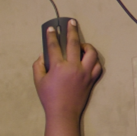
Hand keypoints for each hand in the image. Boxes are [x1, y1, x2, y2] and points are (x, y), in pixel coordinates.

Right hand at [33, 20, 102, 135]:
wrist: (64, 113)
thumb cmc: (49, 97)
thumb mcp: (39, 81)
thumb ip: (38, 66)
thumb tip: (43, 55)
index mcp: (59, 67)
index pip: (54, 46)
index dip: (52, 36)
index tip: (52, 28)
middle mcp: (73, 67)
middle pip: (74, 43)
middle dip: (72, 30)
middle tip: (71, 22)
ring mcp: (85, 73)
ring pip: (91, 53)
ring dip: (87, 46)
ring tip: (82, 45)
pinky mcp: (91, 79)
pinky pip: (97, 66)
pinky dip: (94, 61)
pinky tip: (89, 60)